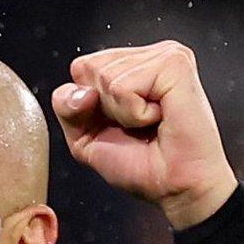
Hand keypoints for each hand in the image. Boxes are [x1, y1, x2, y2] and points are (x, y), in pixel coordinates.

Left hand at [51, 41, 237, 228]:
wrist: (176, 188)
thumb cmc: (144, 166)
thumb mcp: (85, 138)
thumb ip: (67, 106)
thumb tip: (81, 91)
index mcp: (132, 66)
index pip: (80, 67)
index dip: (87, 105)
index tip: (121, 125)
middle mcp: (149, 56)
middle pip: (88, 68)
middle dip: (104, 109)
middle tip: (139, 126)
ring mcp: (164, 55)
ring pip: (105, 77)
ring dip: (123, 113)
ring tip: (152, 123)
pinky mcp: (174, 63)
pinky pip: (123, 87)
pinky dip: (134, 113)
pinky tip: (160, 118)